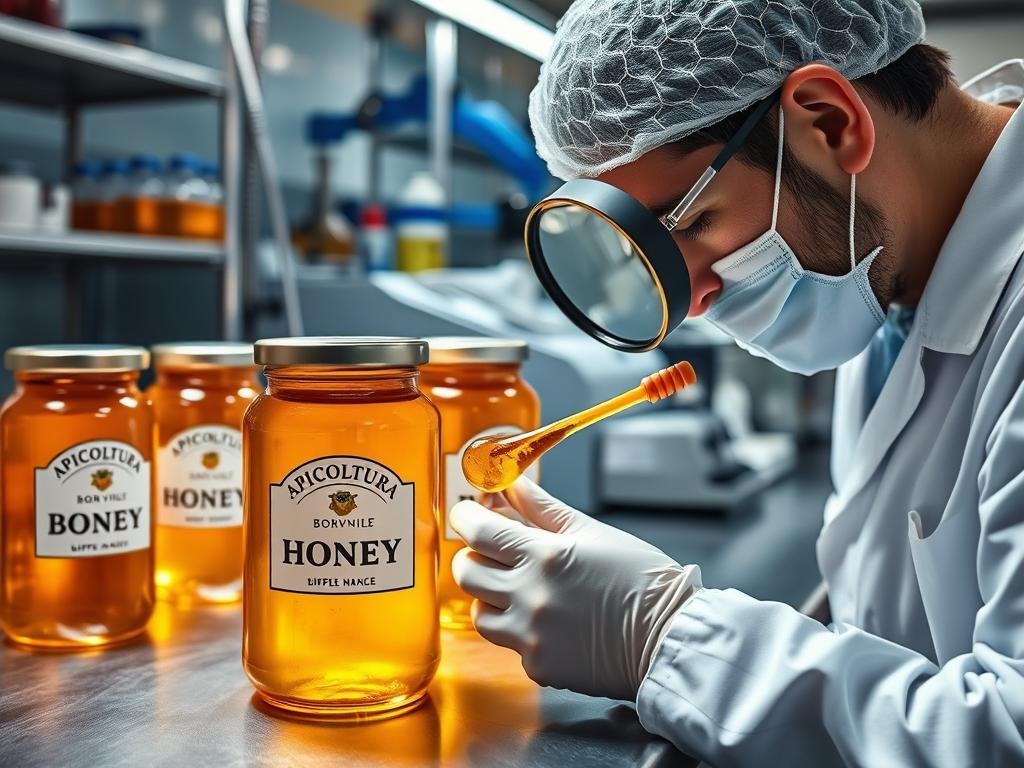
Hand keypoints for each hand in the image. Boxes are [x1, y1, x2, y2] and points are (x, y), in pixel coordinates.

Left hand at [450, 477, 701, 700]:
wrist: (669, 638)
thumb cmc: (641, 581)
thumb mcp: (592, 532)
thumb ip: (543, 509)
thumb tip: (512, 484)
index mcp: (545, 556)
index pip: (478, 532)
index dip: (466, 517)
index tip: (468, 514)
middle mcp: (531, 597)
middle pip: (467, 572)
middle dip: (472, 555)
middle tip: (490, 550)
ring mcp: (531, 636)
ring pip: (479, 613)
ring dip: (490, 596)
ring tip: (518, 588)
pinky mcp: (538, 666)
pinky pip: (509, 642)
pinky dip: (520, 628)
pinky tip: (548, 619)